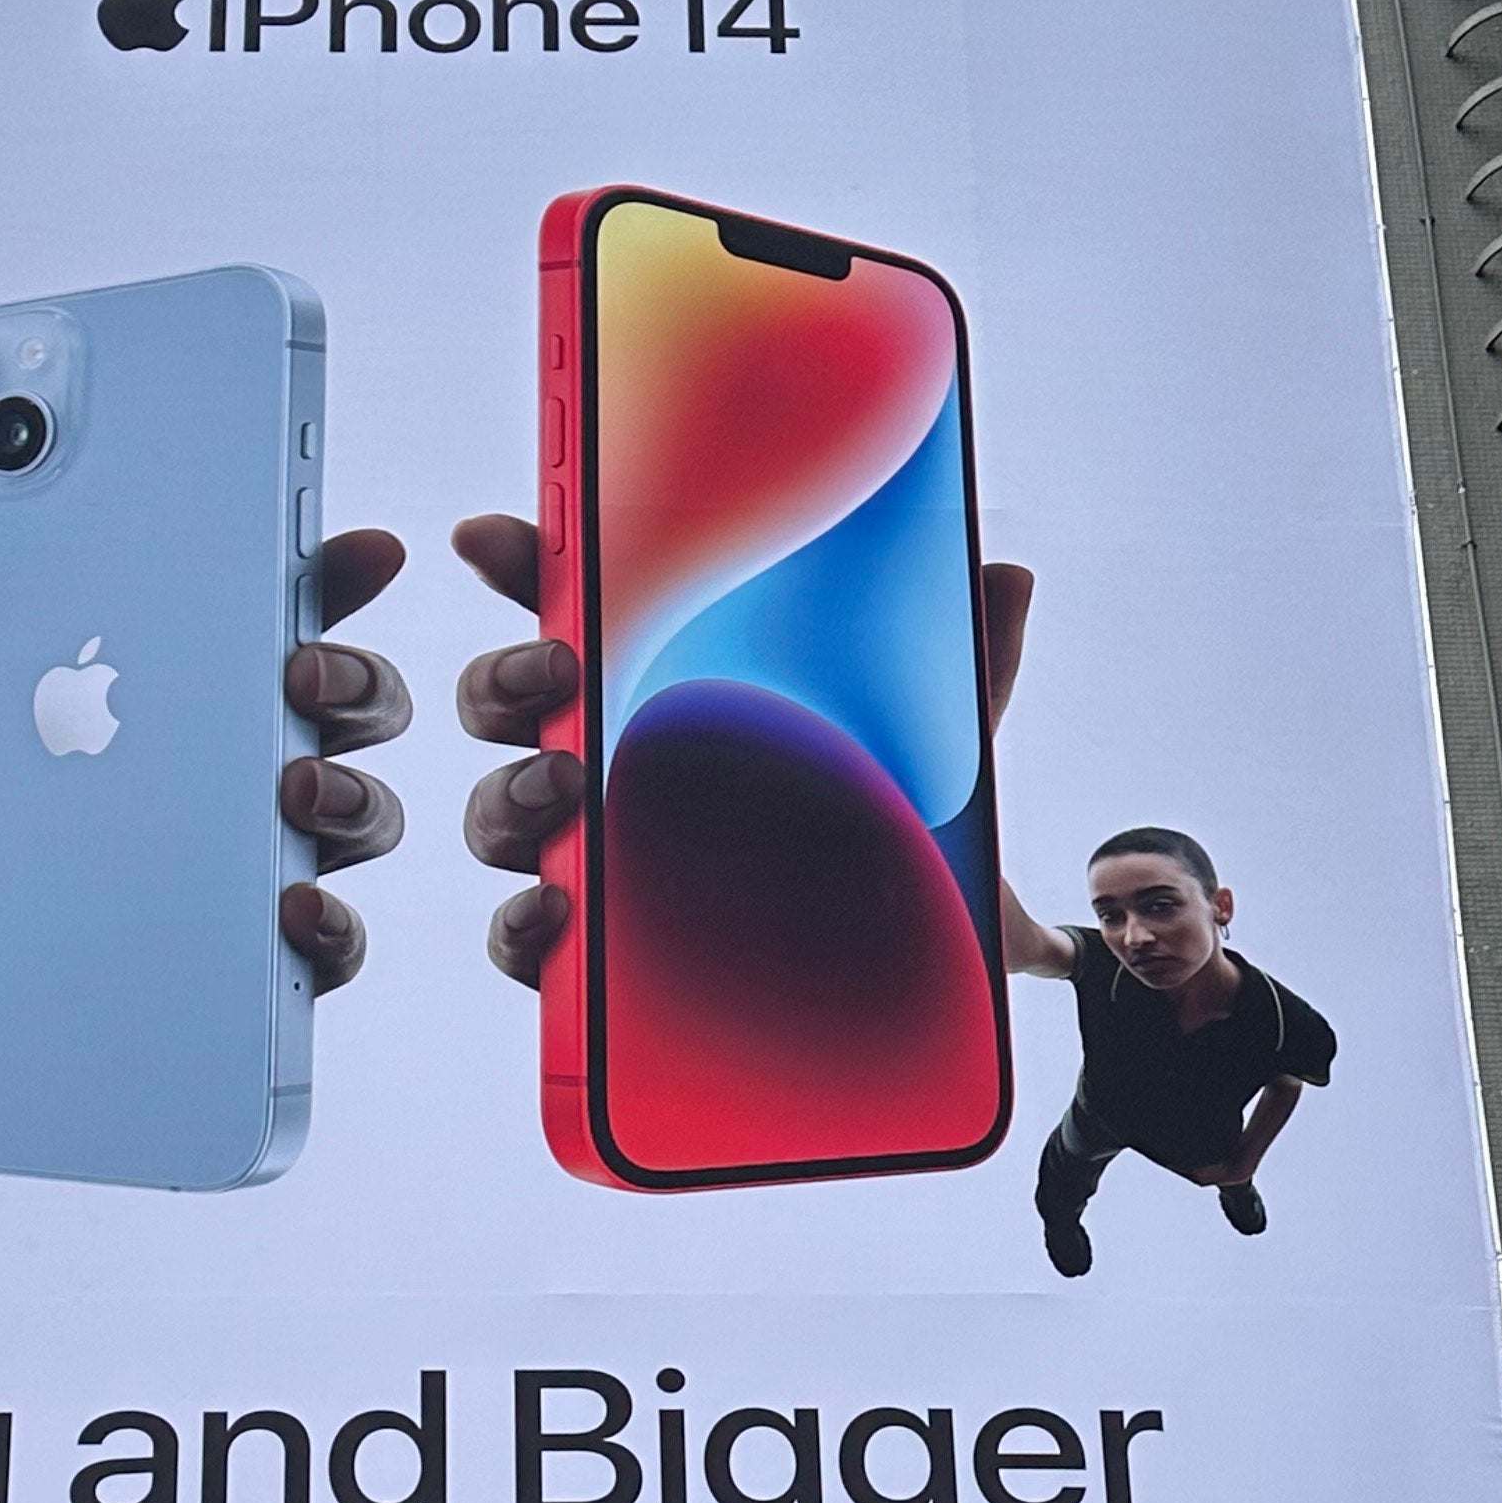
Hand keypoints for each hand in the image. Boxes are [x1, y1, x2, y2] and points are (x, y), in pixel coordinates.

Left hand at [0, 537, 412, 991]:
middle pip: (355, 711)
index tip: (363, 547)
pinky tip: (292, 908)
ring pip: (364, 816)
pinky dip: (332, 926)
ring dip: (351, 792)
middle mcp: (249, 781)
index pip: (279, 625)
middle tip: (302, 672)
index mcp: (192, 705)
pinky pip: (331, 945)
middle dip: (354, 677)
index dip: (331, 579)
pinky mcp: (263, 969)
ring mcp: (268, 869)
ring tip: (295, 789)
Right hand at [453, 518, 1035, 989]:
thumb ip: (966, 663)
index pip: (575, 608)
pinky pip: (525, 938)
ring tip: (564, 787)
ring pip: (501, 814)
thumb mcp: (934, 746)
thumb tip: (1007, 577)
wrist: (918, 967)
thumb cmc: (889, 829)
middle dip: (505, 680)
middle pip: (508, 704)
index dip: (523, 564)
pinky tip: (555, 913)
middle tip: (558, 669)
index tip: (494, 535)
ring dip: (507, 795)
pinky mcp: (599, 953)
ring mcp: (598, 854)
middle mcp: (615, 761)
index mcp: (668, 685)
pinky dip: (519, 927)